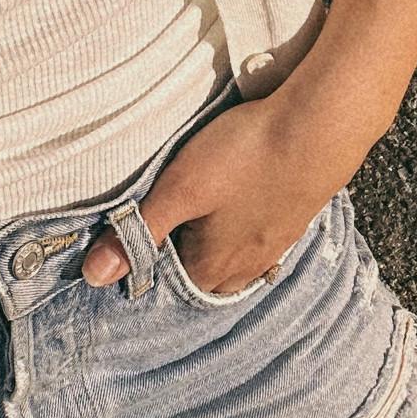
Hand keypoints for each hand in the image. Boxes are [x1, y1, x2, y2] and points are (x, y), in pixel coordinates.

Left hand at [80, 0, 416, 293]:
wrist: (321, 128)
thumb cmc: (246, 156)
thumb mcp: (180, 189)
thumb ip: (139, 231)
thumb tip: (94, 276)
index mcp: (212, 269)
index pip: (166, 289)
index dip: (146, 268)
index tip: (129, 244)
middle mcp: (246, 267)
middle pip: (201, 278)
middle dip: (179, 262)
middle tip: (159, 231)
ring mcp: (275, 245)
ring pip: (233, 260)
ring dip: (211, 247)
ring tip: (194, 223)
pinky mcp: (294, 218)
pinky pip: (258, 238)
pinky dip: (241, 230)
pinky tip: (238, 210)